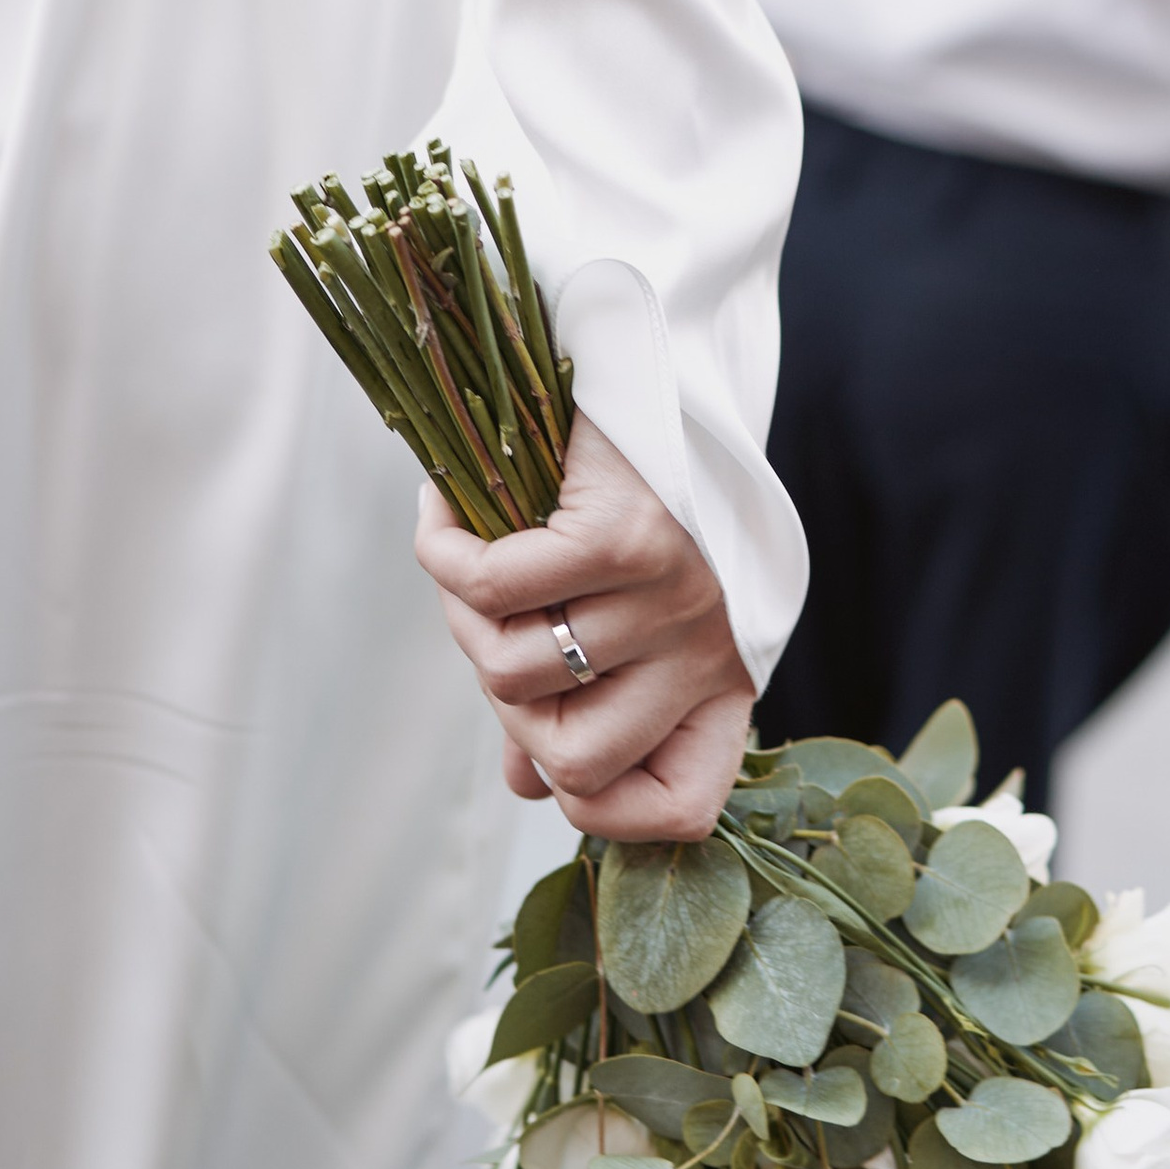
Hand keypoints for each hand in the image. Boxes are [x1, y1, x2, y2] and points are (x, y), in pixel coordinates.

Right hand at [416, 410, 752, 840]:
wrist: (662, 357)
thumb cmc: (639, 497)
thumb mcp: (630, 610)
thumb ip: (581, 698)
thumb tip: (526, 786)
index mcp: (724, 681)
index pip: (681, 810)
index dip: (601, 811)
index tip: (552, 765)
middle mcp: (710, 647)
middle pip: (575, 763)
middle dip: (509, 715)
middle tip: (497, 636)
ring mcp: (673, 596)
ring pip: (516, 676)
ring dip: (466, 623)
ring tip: (474, 564)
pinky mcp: (624, 534)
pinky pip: (490, 588)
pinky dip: (445, 555)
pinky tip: (447, 518)